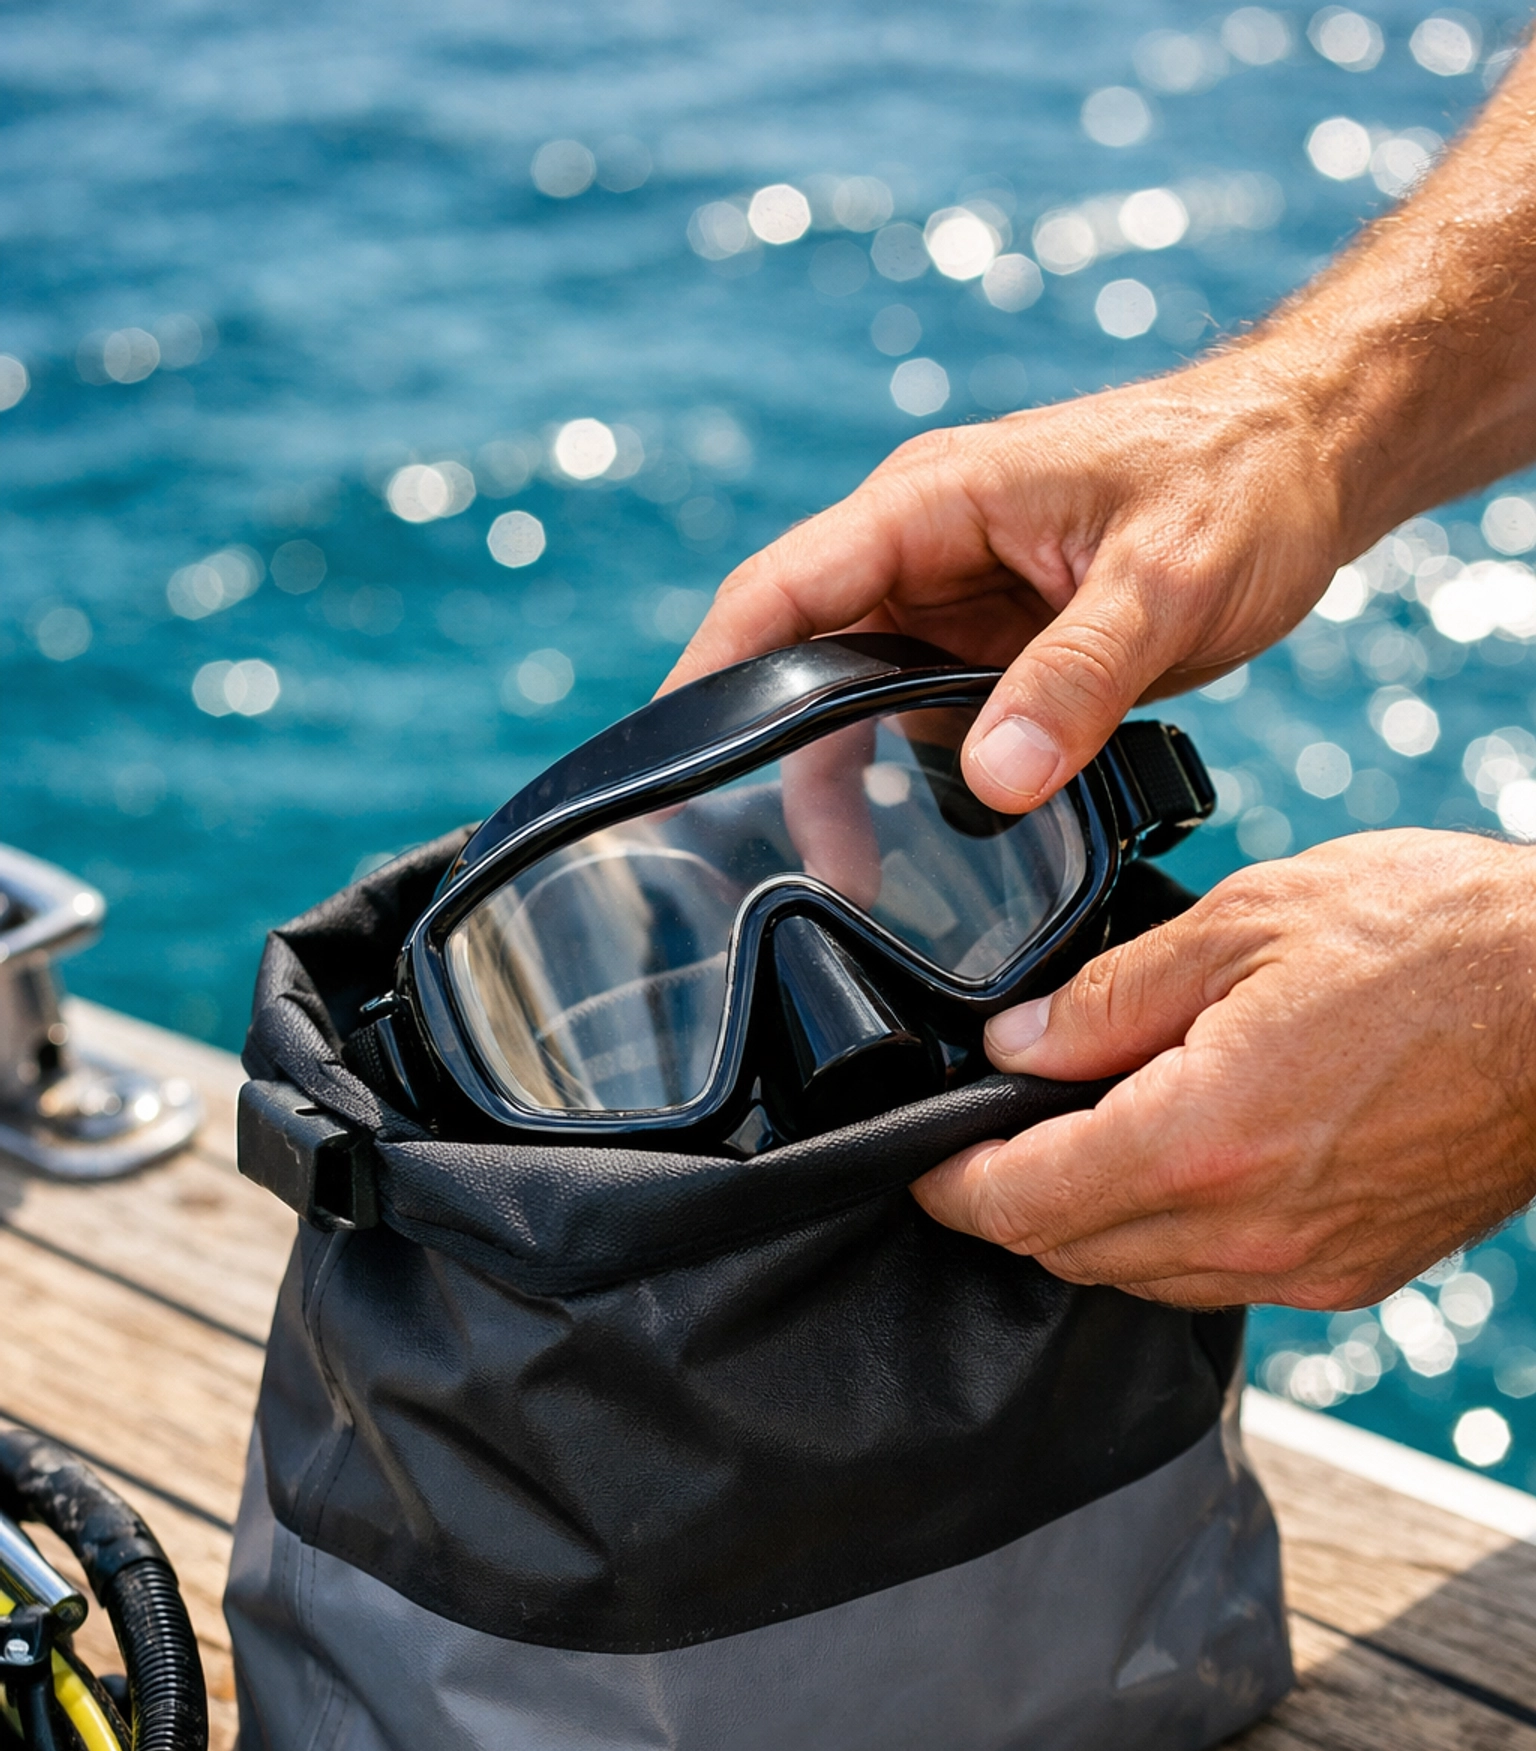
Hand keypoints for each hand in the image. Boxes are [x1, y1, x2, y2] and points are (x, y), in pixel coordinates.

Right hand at [663, 349, 1347, 813]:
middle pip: (802, 660)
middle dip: (777, 761)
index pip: (782, 589)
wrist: (1313, 456)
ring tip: (856, 881)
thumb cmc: (1243, 478)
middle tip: (783, 868)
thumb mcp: (1167, 582)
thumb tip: (992, 784)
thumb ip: (1078, 681)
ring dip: (847, 783)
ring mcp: (956, 598)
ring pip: (858, 699)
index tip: (668, 766)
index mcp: (934, 503)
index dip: (710, 675)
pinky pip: (924, 718)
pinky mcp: (996, 644)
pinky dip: (913, 781)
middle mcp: (924, 550)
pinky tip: (923, 850)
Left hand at [911, 832, 1535, 1309]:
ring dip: (1090, 1223)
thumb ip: (1111, 996)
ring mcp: (1303, 1265)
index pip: (1020, 1203)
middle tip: (998, 1131)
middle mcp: (1245, 1230)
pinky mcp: (1350, 1273)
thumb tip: (1017, 1043)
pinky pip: (1216, 1280)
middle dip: (1013, 1201)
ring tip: (1089, 1135)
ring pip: (1137, 1277)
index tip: (921, 1159)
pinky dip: (1171, 1238)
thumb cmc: (1440, 941)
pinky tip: (1183, 1165)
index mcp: (1200, 1140)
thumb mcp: (1249, 923)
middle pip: (1067, 1253)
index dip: (950, 1184)